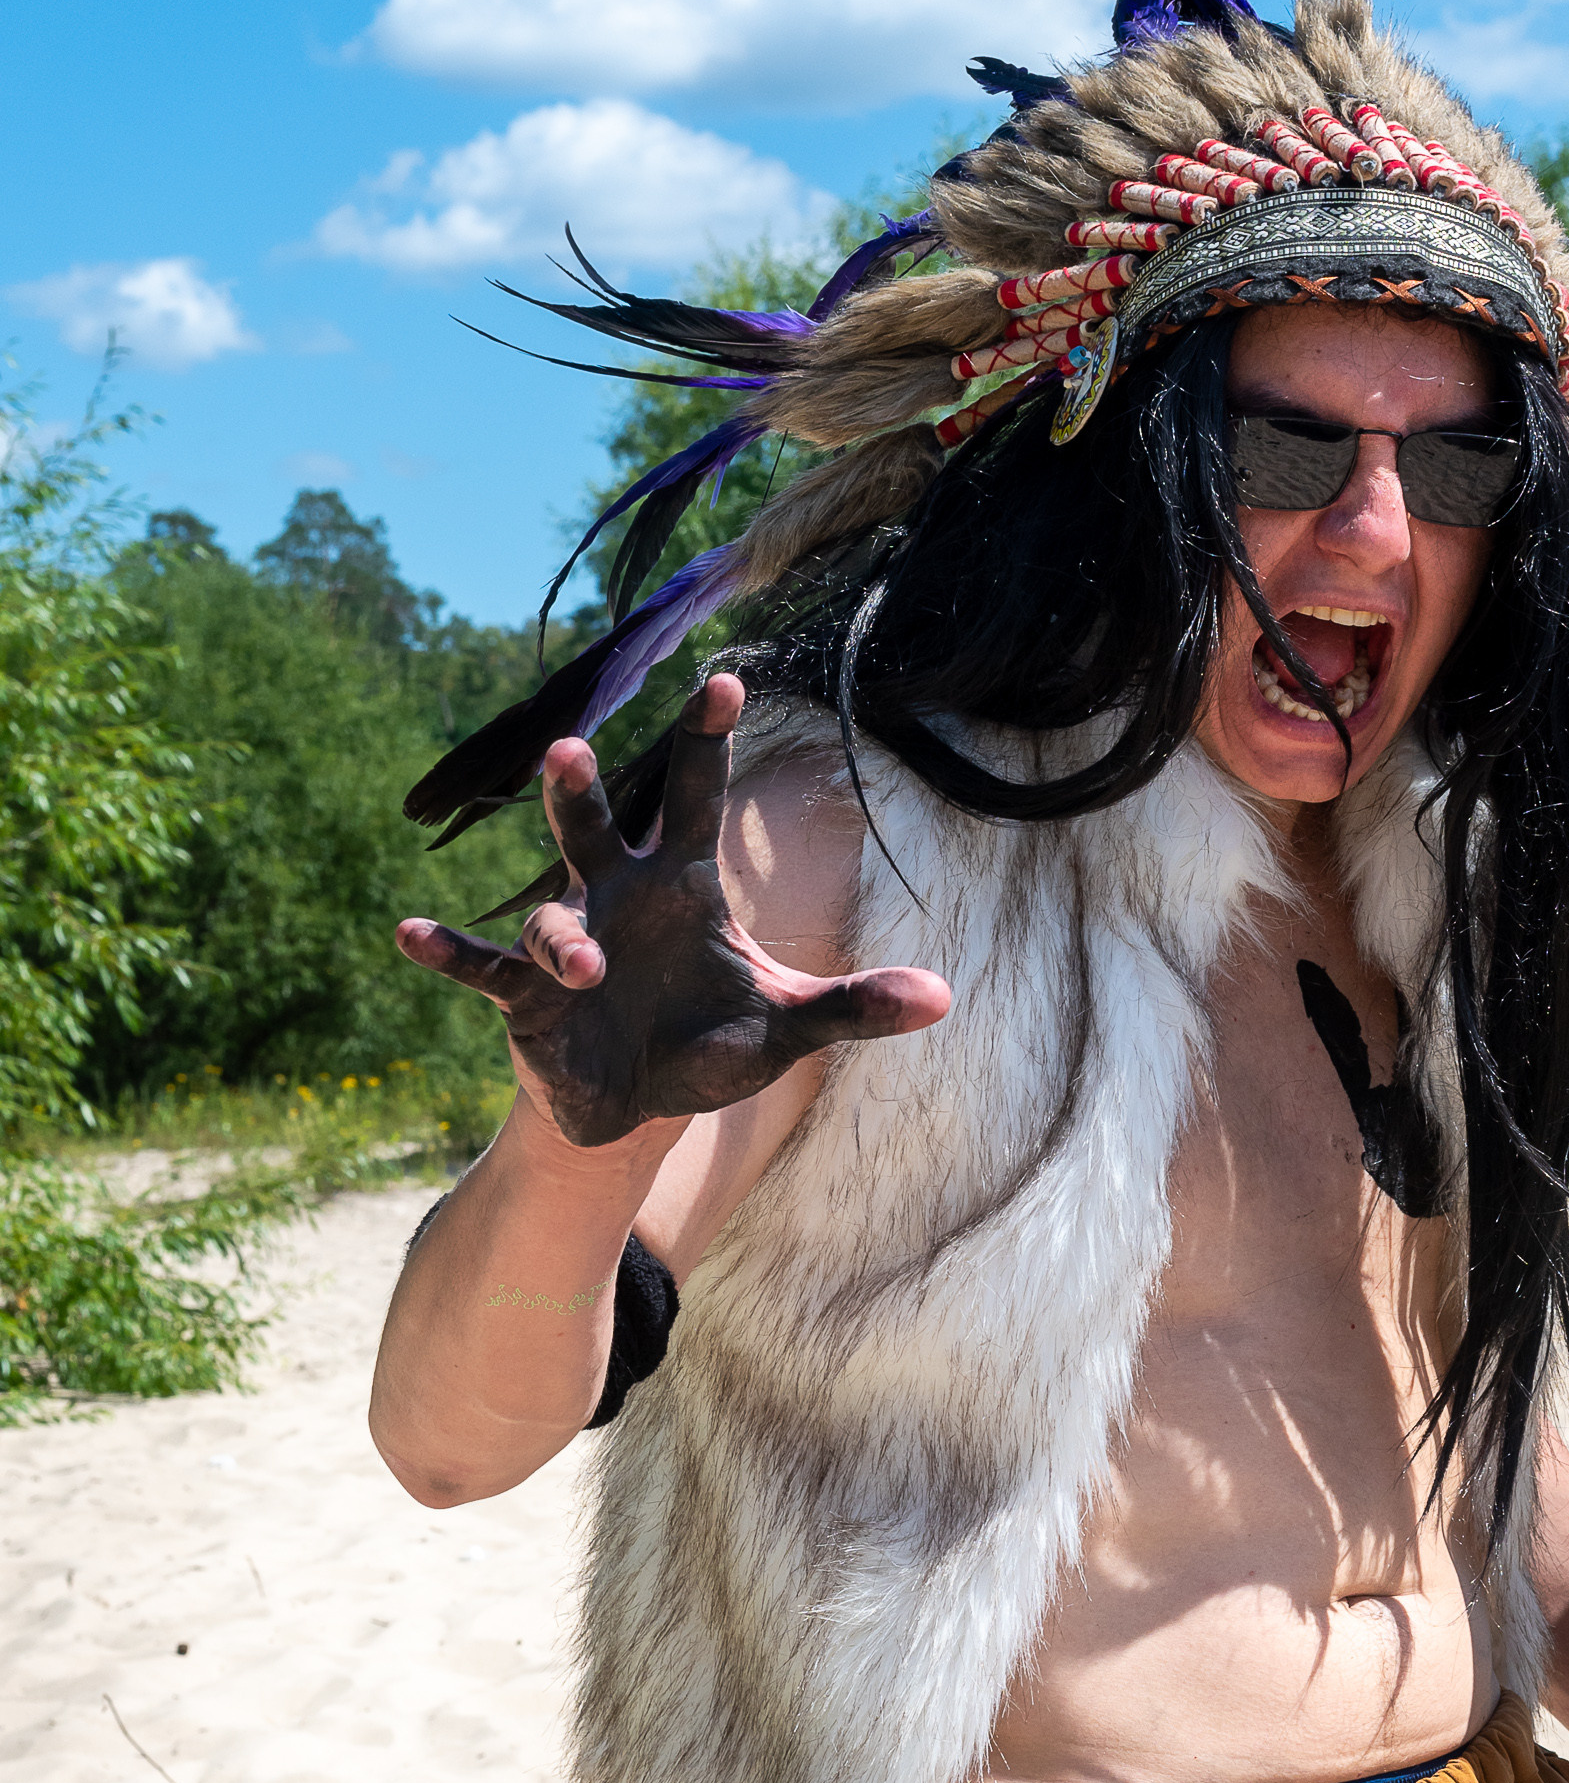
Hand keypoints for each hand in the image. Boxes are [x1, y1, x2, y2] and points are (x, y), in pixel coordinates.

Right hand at [395, 675, 950, 1147]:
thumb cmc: (707, 1044)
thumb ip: (856, 1008)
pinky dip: (450, 952)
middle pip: (598, 826)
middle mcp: (616, 894)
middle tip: (571, 748)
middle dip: (582, 791)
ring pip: (554, 914)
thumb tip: (944, 995)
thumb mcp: (787, 1029)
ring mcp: (568, 942)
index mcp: (681, 882)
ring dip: (563, 936)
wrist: (636, 1105)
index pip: (696, 797)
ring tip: (584, 964)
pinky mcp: (525, 998)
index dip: (707, 739)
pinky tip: (409, 934)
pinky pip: (485, 968)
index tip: (722, 677)